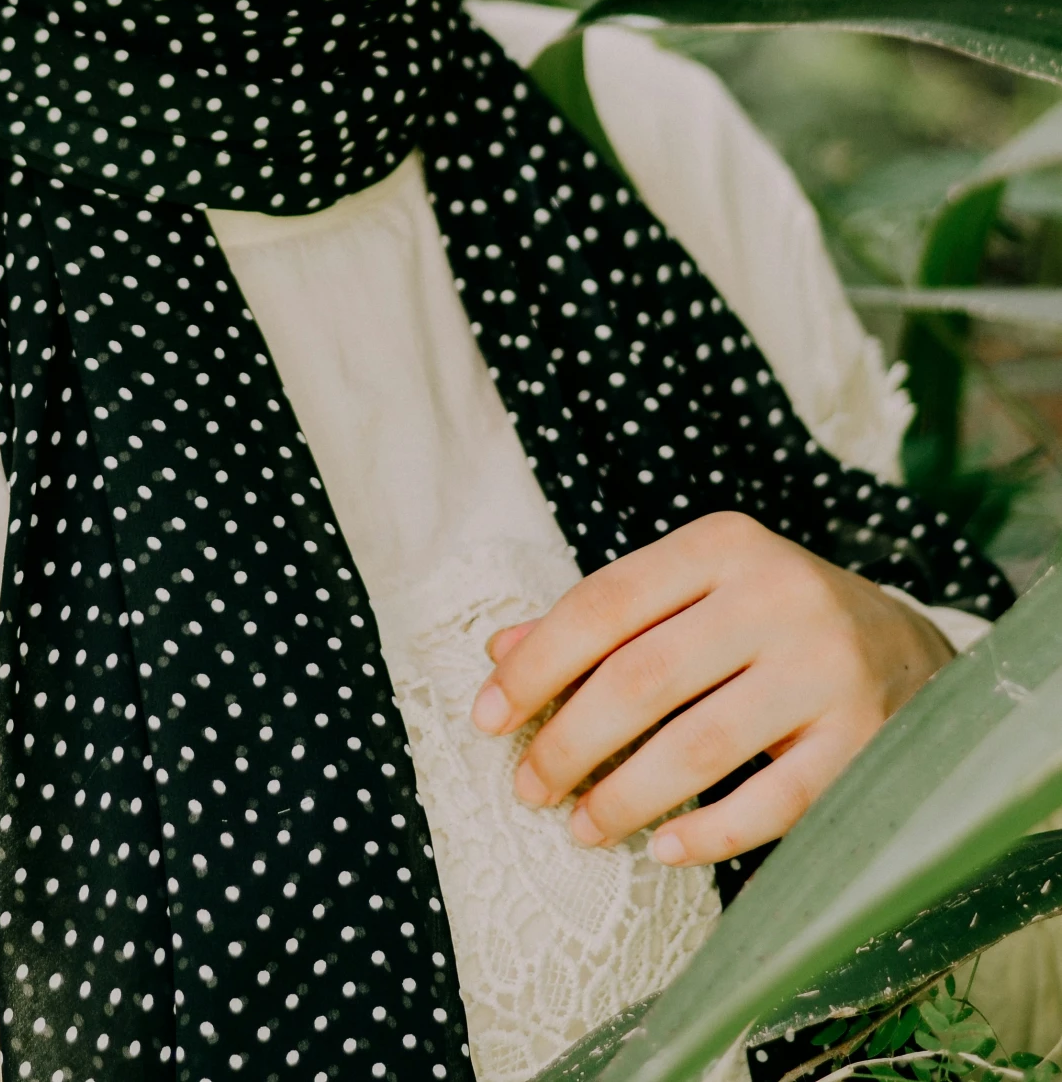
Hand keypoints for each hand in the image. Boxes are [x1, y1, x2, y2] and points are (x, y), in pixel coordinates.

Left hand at [470, 510, 953, 865]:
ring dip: (623, 796)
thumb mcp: (692, 592)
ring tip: (579, 825)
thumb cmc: (768, 620)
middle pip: (642, 677)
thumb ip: (601, 618)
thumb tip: (497, 649)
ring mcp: (825, 669)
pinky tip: (659, 848)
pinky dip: (705, 835)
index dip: (536, 664)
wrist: (909, 647)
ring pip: (698, 747)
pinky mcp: (861, 741)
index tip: (484, 716)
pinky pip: (770, 805)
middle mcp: (777, 596)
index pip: (605, 602)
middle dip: (568, 741)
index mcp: (722, 546)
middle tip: (527, 787)